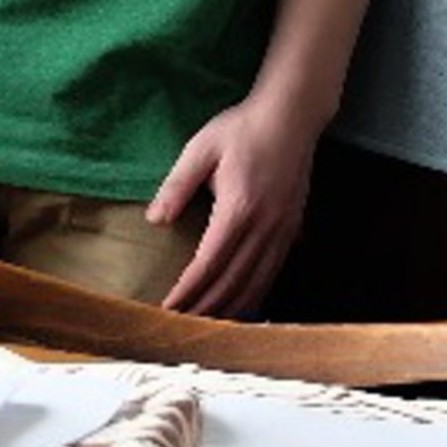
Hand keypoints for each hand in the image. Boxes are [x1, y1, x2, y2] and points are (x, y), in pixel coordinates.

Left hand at [149, 93, 320, 317]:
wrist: (292, 115)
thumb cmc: (243, 128)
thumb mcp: (202, 147)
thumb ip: (177, 185)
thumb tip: (154, 220)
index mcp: (239, 207)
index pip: (208, 264)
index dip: (187, 292)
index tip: (166, 311)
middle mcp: (264, 226)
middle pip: (232, 284)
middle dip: (204, 311)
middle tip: (179, 331)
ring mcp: (283, 231)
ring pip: (256, 286)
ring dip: (230, 312)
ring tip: (206, 330)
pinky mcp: (293, 230)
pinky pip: (272, 275)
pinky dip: (255, 298)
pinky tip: (241, 311)